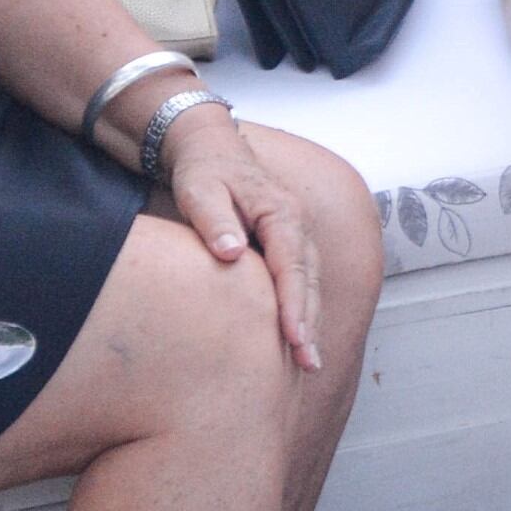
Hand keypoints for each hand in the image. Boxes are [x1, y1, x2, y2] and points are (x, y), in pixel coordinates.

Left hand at [154, 104, 328, 372]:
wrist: (206, 147)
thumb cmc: (201, 170)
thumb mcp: (200, 190)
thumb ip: (215, 221)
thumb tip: (232, 253)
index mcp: (281, 212)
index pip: (293, 266)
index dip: (294, 304)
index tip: (295, 337)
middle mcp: (296, 224)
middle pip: (310, 280)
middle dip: (311, 323)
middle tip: (309, 363)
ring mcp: (294, 234)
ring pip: (310, 283)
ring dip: (310, 320)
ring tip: (309, 361)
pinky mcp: (285, 243)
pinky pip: (300, 279)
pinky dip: (302, 307)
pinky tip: (296, 334)